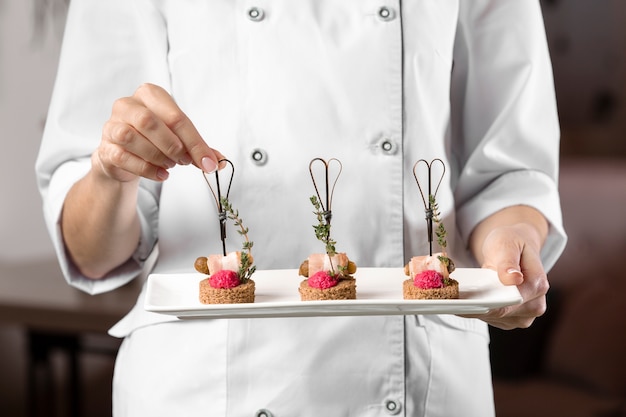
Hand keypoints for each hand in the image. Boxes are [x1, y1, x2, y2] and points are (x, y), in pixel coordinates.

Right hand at [95, 83, 223, 182]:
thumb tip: (219, 162)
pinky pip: (123, 157)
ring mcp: (112, 125)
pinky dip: (146, 169)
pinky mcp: (105, 147)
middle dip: (172, 146)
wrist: (125, 157)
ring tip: (170, 165)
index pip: (176, 117)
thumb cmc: (155, 140)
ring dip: (157, 156)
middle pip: (149, 122)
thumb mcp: (180, 140)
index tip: (209, 163)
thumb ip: (199, 149)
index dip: (195, 143)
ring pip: (131, 137)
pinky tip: (161, 174)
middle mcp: (127, 105)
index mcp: (150, 95)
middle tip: (184, 161)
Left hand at [464, 222, 548, 329]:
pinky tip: (468, 299)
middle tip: (453, 297)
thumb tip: (513, 279)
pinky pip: (491, 319)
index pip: (509, 302)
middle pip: (500, 313)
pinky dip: (478, 310)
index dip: (485, 303)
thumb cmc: (512, 243)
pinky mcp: (512, 319)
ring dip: (476, 309)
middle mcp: (535, 305)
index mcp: (537, 286)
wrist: (516, 248)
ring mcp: (524, 315)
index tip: (463, 301)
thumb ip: (508, 261)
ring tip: (460, 296)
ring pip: (494, 319)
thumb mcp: (507, 243)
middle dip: (477, 305)